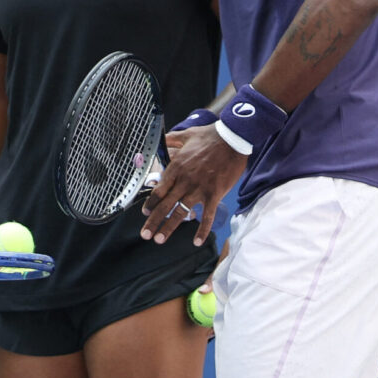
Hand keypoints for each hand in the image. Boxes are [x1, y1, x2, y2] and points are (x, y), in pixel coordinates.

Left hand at [141, 125, 245, 245]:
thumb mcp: (185, 135)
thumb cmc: (209, 136)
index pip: (158, 190)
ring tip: (160, 240)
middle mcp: (184, 180)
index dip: (150, 204)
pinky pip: (207, 216)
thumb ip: (170, 140)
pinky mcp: (214, 194)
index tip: (144, 213)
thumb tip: (159, 140)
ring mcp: (199, 188)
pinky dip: (202, 230)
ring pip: (181, 212)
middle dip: (153, 221)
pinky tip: (197, 242)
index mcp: (176, 167)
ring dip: (169, 227)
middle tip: (145, 235)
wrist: (232, 138)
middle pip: (165, 205)